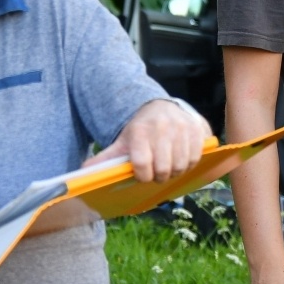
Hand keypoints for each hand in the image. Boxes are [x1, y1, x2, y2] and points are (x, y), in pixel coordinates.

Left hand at [87, 99, 208, 180]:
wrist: (160, 107)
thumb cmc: (140, 130)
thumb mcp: (121, 142)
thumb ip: (105, 158)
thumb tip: (84, 172)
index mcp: (140, 131)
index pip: (142, 164)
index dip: (143, 176)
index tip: (143, 175)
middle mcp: (163, 128)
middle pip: (164, 169)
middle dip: (160, 176)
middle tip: (158, 172)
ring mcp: (183, 127)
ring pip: (182, 165)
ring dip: (176, 171)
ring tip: (170, 166)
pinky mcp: (198, 128)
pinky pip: (197, 155)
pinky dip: (190, 162)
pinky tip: (182, 157)